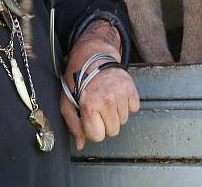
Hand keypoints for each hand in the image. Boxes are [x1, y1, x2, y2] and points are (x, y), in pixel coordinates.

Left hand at [60, 21, 139, 149]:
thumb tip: (81, 144)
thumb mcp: (67, 102)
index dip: (93, 130)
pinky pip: (134, 108)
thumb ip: (73, 125)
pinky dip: (127, 104)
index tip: (90, 120)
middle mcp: (107, 101)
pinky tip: (117, 95)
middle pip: (113, 131)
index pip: (98, 136)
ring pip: (124, 121)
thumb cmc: (77, 79)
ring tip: (106, 99)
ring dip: (116, 113)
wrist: (93, 56)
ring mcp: (121, 94)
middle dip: (106, 123)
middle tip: (99, 109)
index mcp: (90, 106)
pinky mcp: (131, 87)